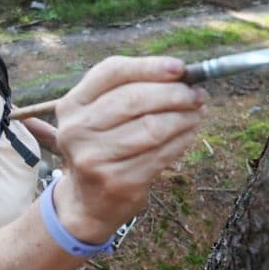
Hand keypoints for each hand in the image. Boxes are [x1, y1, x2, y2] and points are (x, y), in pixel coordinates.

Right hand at [53, 56, 207, 241]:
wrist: (87, 202)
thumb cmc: (103, 147)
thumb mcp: (99, 115)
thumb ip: (131, 90)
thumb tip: (181, 75)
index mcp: (72, 104)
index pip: (111, 72)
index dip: (149, 67)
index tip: (179, 68)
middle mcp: (76, 130)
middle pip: (134, 98)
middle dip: (174, 93)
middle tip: (196, 94)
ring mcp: (95, 158)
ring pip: (152, 127)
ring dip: (183, 117)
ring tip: (196, 113)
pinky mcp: (117, 181)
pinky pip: (161, 154)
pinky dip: (182, 141)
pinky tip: (189, 134)